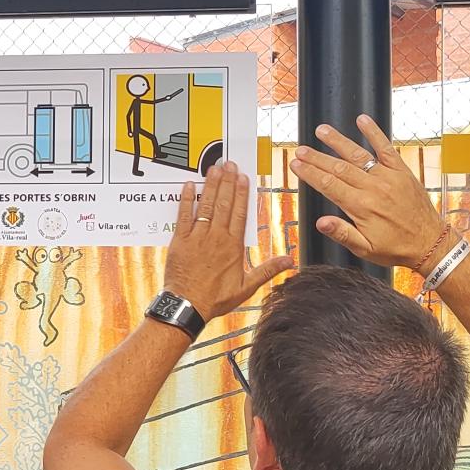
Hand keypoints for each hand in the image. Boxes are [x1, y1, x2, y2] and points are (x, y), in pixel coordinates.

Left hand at [162, 162, 291, 320]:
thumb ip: (267, 270)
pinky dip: (186, 200)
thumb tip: (289, 261)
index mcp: (233, 245)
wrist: (187, 305)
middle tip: (230, 164)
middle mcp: (216, 237)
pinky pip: (184, 215)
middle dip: (228, 182)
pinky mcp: (180, 240)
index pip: (240, 212)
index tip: (244, 177)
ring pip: (206, 205)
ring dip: (211, 185)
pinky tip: (189, 186)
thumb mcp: (247, 286)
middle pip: (224, 203)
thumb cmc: (215, 298)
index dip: (242, 193)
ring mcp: (197, 236)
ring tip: (215, 168)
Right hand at [288, 115, 451, 271]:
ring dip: (337, 141)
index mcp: (362, 207)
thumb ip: (342, 234)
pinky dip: (374, 133)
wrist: (430, 243)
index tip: (296, 164)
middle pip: (338, 167)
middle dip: (316, 157)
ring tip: (322, 131)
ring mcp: (388, 177)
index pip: (328, 185)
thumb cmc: (397, 248)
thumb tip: (321, 222)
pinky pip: (386, 148)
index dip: (309, 173)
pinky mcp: (401, 171)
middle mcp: (373, 188)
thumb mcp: (366, 249)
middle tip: (300, 149)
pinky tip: (362, 120)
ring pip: (358, 154)